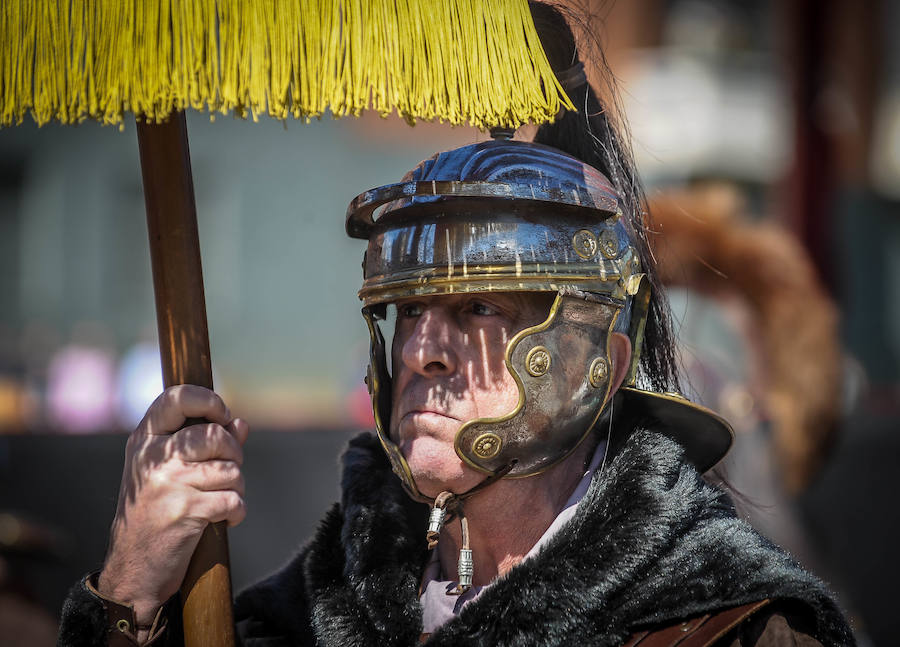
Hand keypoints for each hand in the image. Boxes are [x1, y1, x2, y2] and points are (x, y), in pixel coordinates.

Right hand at [97, 385, 248, 625]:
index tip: (222, 415)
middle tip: (228, 469)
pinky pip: (233, 499)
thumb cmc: (156, 512)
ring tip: (223, 499)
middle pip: (214, 434)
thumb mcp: (167, 471)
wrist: (135, 567)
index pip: (176, 398)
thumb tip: (241, 423)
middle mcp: (153, 458)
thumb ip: (204, 443)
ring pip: (229, 469)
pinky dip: (237, 511)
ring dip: (237, 487)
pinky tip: (225, 518)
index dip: (208, 401)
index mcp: (144, 441)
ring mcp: (168, 484)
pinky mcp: (185, 511)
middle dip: (233, 453)